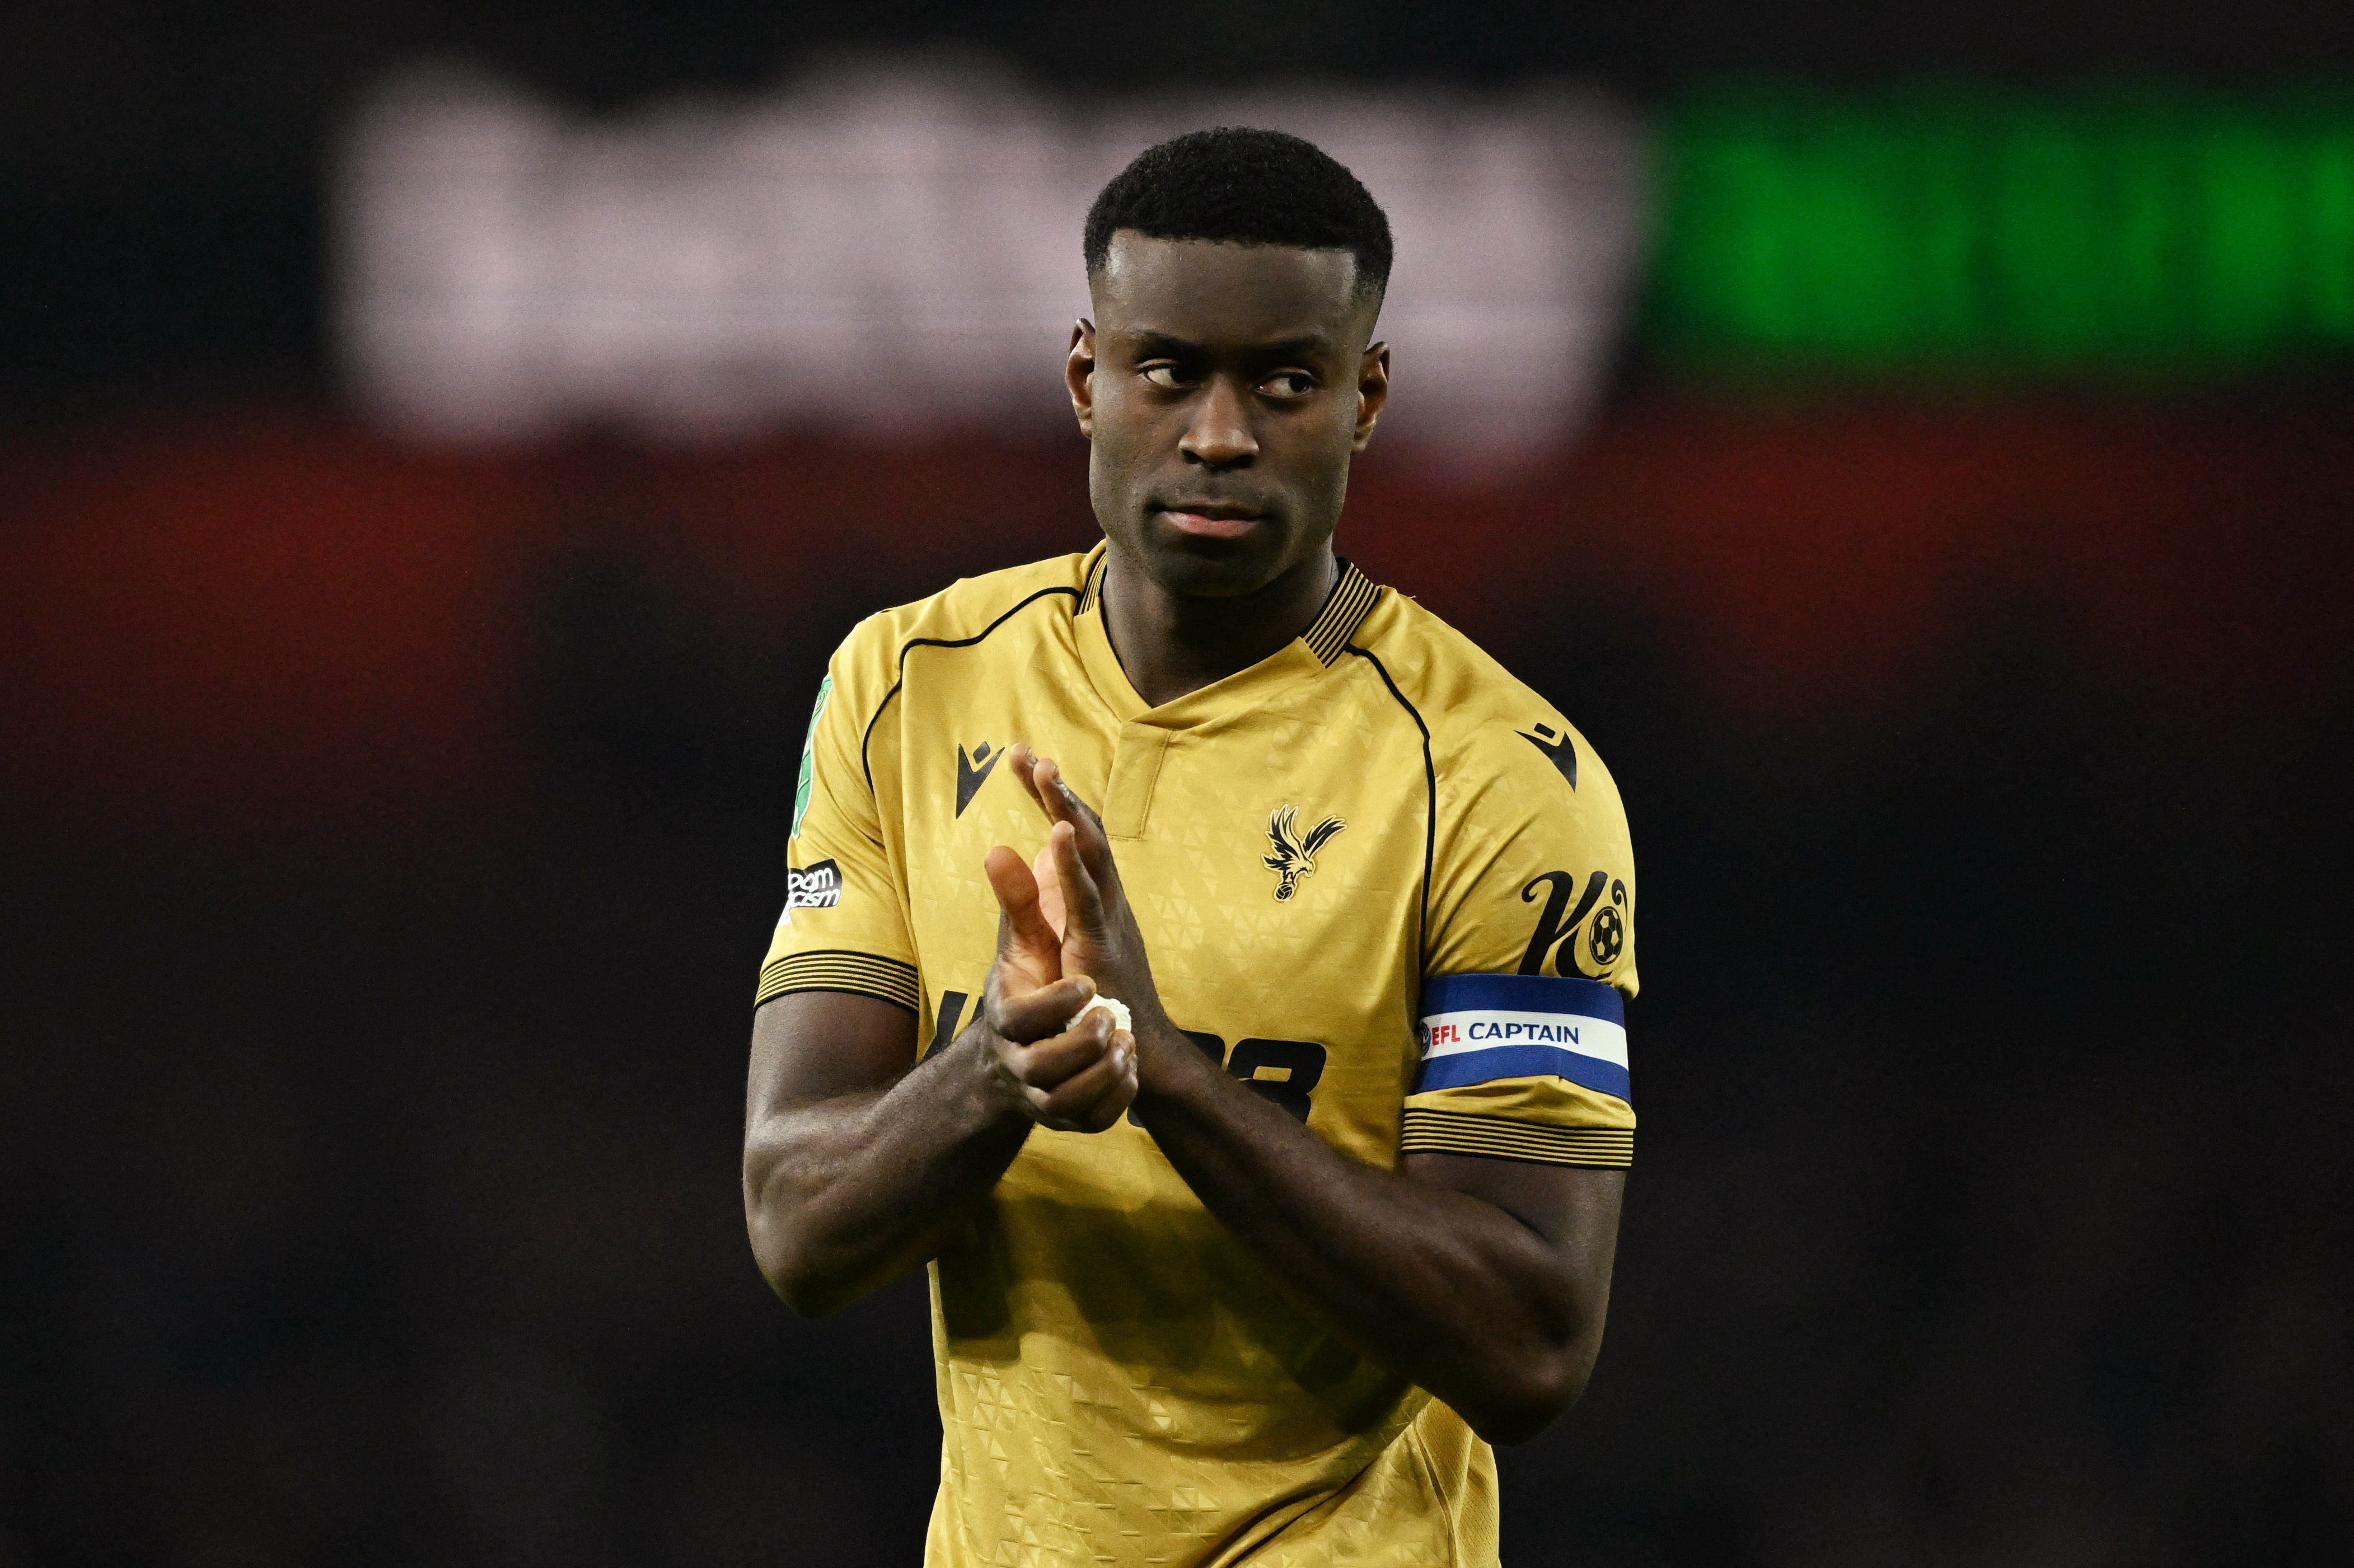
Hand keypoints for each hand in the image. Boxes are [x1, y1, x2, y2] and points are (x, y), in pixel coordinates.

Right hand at [976, 836, 1136, 1134]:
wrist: (1020, 1061)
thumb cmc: (1026, 991)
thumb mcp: (1022, 948)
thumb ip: (1019, 901)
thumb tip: (999, 846)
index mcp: (1007, 1019)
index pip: (1024, 1017)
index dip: (1057, 1002)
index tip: (1086, 983)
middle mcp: (1021, 1062)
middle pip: (1047, 1067)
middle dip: (1084, 1042)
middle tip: (1109, 1015)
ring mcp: (1045, 1096)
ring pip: (1072, 1101)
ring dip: (1104, 1070)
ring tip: (1123, 1038)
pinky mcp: (1072, 1118)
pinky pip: (1095, 1119)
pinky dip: (1116, 1095)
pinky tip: (1127, 1065)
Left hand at [1001, 744, 1169, 1043]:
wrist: (1129, 1053)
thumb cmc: (1089, 997)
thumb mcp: (1041, 937)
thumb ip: (1026, 896)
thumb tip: (1014, 848)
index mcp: (1093, 892)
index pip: (1074, 831)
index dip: (1050, 794)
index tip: (1023, 758)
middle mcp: (1107, 897)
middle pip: (1085, 830)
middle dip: (1055, 790)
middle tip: (1028, 755)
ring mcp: (1108, 919)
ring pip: (1092, 853)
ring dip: (1068, 811)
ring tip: (1043, 773)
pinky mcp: (1101, 947)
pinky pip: (1088, 898)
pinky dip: (1074, 863)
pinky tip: (1057, 833)